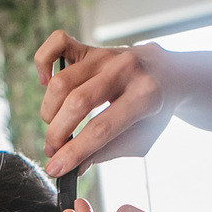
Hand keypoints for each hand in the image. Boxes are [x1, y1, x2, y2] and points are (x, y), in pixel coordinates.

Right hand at [35, 31, 178, 176]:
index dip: (74, 152)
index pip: (101, 129)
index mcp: (145, 96)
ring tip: (55, 126)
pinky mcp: (91, 47)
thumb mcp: (141, 138)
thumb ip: (107, 152)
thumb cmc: (153, 112)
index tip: (55, 169)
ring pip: (62, 81)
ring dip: (49, 111)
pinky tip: (46, 83)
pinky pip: (57, 42)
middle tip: (53, 150)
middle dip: (57, 133)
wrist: (167, 74)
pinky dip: (43, 62)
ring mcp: (106, 55)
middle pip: (77, 102)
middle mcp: (125, 70)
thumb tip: (74, 166)